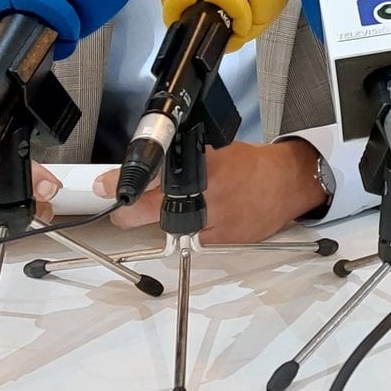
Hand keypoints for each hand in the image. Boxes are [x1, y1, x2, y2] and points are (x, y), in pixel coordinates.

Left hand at [92, 138, 327, 243]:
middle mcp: (206, 191)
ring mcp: (215, 217)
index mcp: (201, 163)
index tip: (104, 185)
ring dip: (166, 222)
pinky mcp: (224, 238)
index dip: (123, 181)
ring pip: (173, 228)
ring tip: (179, 211)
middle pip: (152, 209)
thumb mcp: (215, 150)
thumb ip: (183, 162)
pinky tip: (209, 219)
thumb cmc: (252, 165)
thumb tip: (147, 172)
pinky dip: (195, 232)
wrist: (287, 183)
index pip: (152, 173)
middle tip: (120, 213)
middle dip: (129, 213)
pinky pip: (197, 240)